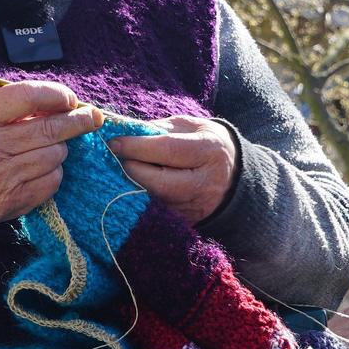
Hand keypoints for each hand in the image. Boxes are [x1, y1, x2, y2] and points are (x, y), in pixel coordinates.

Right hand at [0, 80, 103, 228]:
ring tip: (46, 147)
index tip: (70, 98)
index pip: (25, 96)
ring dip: (59, 149)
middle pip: (49, 128)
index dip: (55, 94)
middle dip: (78, 120)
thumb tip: (62, 104)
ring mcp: (3, 176)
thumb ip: (14, 107)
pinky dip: (53, 172)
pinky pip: (52, 180)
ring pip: (55, 155)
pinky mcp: (14, 200)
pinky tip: (40, 168)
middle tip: (92, 116)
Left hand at [107, 116, 238, 224]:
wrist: (234, 178)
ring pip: (152, 197)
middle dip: (130, 167)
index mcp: (208, 151)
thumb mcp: (190, 128)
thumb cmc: (206, 145)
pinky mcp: (184, 221)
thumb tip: (125, 131)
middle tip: (115, 155)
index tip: (114, 141)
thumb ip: (159, 128)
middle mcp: (203, 182)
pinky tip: (135, 182)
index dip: (136, 146)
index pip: (167, 149)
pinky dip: (141, 195)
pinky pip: (154, 208)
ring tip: (124, 167)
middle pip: (156, 180)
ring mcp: (194, 206)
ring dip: (132, 182)